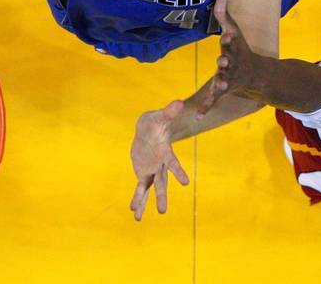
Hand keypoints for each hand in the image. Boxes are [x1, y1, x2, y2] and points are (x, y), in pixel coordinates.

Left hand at [129, 100, 189, 220]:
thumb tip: (179, 102)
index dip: (179, 172)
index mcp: (166, 154)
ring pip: (150, 189)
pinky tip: (134, 212)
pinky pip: (140, 189)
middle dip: (162, 196)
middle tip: (163, 212)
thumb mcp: (161, 116)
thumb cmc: (156, 122)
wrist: (148, 129)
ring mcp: (151, 171)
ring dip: (145, 203)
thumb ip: (170, 111)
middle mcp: (160, 166)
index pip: (173, 164)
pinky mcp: (143, 173)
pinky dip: (137, 200)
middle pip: (162, 183)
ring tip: (138, 218)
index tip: (186, 182)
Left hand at [196, 0, 264, 115]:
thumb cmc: (240, 49)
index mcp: (234, 49)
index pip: (231, 43)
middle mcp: (232, 64)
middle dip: (226, 61)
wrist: (256, 74)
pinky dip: (206, 107)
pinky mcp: (222, 90)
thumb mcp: (234, 31)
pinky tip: (197, 115)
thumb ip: (224, 14)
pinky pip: (213, 100)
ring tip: (218, 85)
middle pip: (228, 62)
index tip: (227, 35)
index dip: (230, 40)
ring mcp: (228, 78)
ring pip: (223, 81)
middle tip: (223, 60)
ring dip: (220, 83)